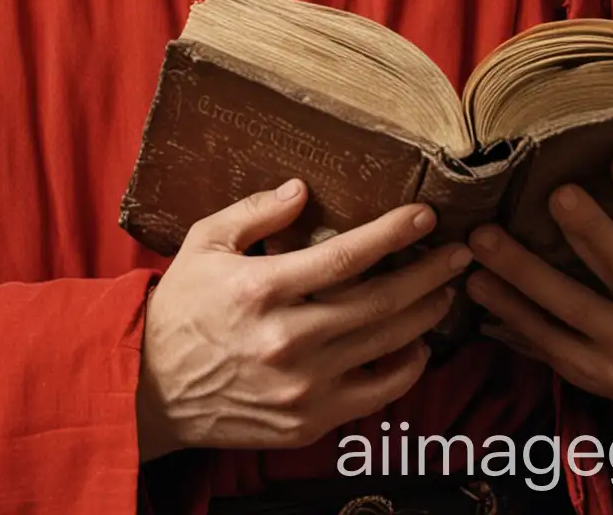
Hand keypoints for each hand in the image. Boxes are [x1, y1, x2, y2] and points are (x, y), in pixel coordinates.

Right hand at [136, 180, 473, 459]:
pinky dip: (405, 370)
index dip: (393, 234)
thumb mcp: (205, 243)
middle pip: (379, 303)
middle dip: (429, 274)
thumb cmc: (181, 307)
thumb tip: (303, 189)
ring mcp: (301, 388)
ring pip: (384, 347)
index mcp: (262, 289)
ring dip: (425, 315)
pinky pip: (374, 395)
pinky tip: (419, 345)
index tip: (426, 216)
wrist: (151, 389)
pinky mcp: (307, 422)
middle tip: (461, 253)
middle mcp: (287, 340)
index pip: (345, 257)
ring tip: (449, 290)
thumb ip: (256, 213)